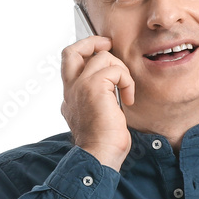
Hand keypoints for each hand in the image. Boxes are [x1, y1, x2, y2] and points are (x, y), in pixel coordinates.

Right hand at [60, 34, 133, 165]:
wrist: (99, 156)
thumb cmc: (103, 145)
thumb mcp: (96, 119)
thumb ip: (96, 102)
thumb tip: (111, 91)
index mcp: (70, 98)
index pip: (70, 65)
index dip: (86, 54)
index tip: (102, 53)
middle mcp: (70, 90)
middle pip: (72, 51)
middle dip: (92, 42)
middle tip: (109, 45)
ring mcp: (80, 86)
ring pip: (101, 57)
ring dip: (120, 70)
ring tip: (126, 90)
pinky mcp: (93, 87)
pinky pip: (115, 70)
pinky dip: (127, 81)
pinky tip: (128, 99)